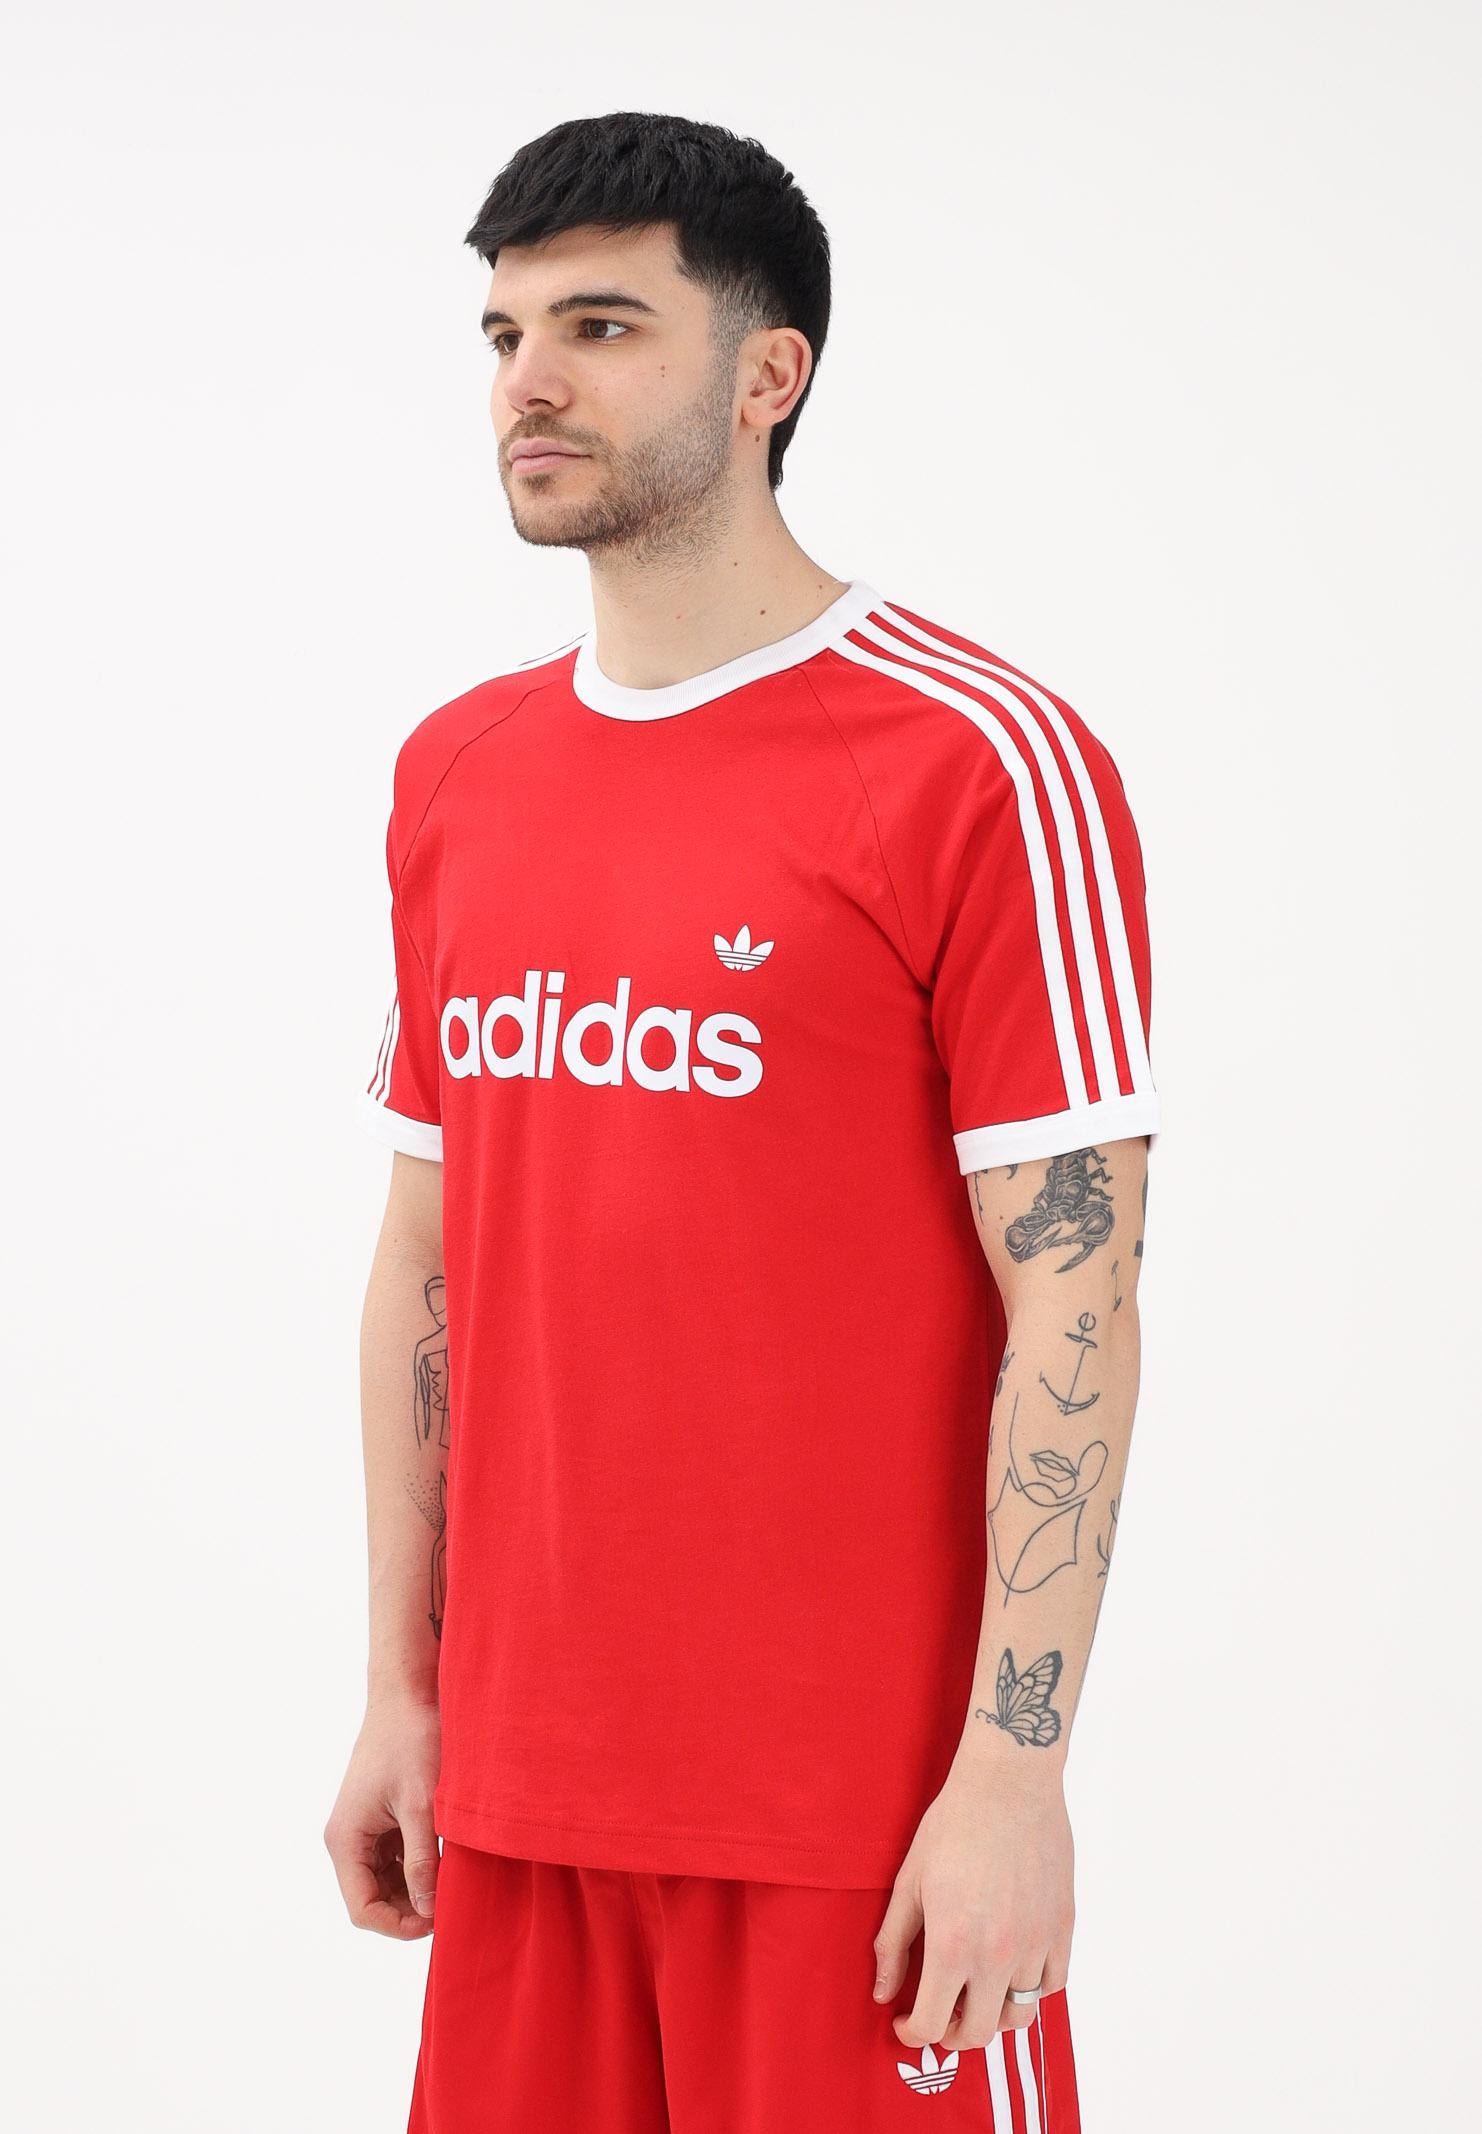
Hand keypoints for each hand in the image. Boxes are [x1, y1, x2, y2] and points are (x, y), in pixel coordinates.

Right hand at [323, 1688, 441, 1938]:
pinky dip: (419, 1863)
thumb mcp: (421, 1804)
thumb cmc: (412, 1738)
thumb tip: (428, 1910)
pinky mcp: (382, 1816)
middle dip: (409, 1909)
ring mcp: (364, 1827)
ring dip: (416, 1887)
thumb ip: (422, 1859)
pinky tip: (449, 1857)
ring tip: (454, 1880)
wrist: (408, 1690)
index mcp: (346, 1839)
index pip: (362, 1909)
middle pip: (373, 1898)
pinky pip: (396, 1856)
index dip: (398, 1925)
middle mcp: (348, 1838)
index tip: (437, 1922)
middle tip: (452, 1905)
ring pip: (386, 1880)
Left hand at [872, 1751, 1073, 2051]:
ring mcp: (1035, 1944)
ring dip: (993, 2015)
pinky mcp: (1062, 1928)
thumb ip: (893, 1943)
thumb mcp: (909, 1882)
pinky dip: (1031, 1988)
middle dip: (951, 2034)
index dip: (912, 2034)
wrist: (1008, 1785)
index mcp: (952, 1945)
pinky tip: (1010, 1967)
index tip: (905, 2023)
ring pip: (1019, 2015)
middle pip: (978, 2034)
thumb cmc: (953, 1826)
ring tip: (976, 1993)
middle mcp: (997, 1955)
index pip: (931, 2024)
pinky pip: (1052, 1985)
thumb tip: (883, 1992)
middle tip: (939, 2014)